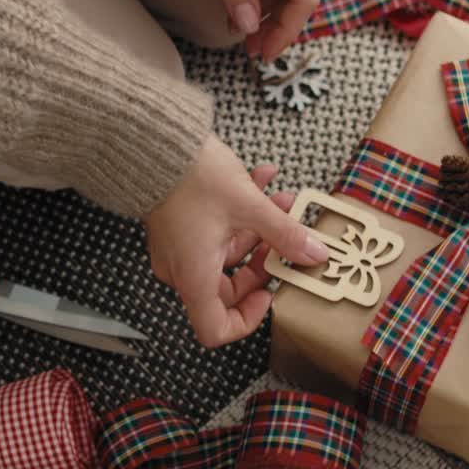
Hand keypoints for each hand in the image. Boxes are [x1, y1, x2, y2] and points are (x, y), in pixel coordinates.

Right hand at [143, 136, 328, 346]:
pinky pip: (216, 232)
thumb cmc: (190, 176)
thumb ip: (285, 234)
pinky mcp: (180, 225)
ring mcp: (180, 246)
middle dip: (262, 264)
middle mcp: (182, 267)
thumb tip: (313, 253)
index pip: (215, 329)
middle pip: (228, 289)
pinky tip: (262, 180)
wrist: (155, 139)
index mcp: (194, 275)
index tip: (268, 295)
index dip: (247, 320)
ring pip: (227, 253)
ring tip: (282, 200)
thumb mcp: (250, 206)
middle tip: (283, 244)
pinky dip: (240, 215)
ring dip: (258, 231)